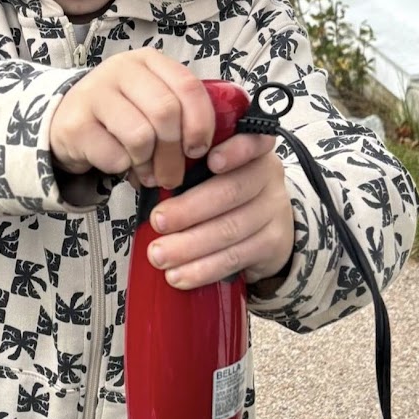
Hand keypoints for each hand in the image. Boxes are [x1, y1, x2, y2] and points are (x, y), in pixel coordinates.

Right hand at [50, 49, 214, 187]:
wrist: (64, 119)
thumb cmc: (118, 115)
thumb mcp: (150, 102)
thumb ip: (179, 114)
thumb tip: (205, 150)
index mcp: (148, 62)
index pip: (188, 86)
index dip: (201, 123)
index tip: (198, 150)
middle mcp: (121, 70)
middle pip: (165, 113)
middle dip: (174, 154)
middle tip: (172, 176)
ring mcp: (95, 95)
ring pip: (141, 136)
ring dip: (148, 164)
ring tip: (145, 172)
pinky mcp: (76, 125)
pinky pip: (115, 156)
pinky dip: (122, 169)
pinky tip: (120, 166)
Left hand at [145, 132, 294, 287]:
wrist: (264, 230)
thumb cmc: (222, 195)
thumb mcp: (210, 175)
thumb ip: (186, 171)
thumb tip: (144, 178)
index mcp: (250, 151)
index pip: (251, 143)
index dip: (235, 151)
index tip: (210, 160)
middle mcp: (267, 177)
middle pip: (230, 192)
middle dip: (188, 210)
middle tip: (157, 222)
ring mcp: (274, 211)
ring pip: (230, 230)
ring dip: (189, 246)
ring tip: (159, 256)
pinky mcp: (273, 244)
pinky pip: (235, 258)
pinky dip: (203, 269)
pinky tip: (179, 276)